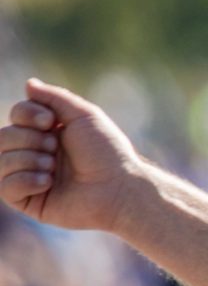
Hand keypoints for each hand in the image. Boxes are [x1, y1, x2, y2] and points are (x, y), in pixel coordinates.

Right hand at [3, 80, 147, 232]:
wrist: (118, 188)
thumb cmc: (106, 152)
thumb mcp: (84, 116)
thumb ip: (54, 98)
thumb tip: (29, 83)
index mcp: (47, 132)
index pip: (16, 115)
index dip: (26, 115)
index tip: (51, 122)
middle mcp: (36, 153)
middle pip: (2, 136)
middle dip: (29, 139)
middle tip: (55, 147)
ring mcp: (30, 177)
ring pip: (1, 160)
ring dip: (29, 160)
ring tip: (54, 167)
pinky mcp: (29, 201)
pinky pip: (5, 187)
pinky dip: (26, 180)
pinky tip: (48, 183)